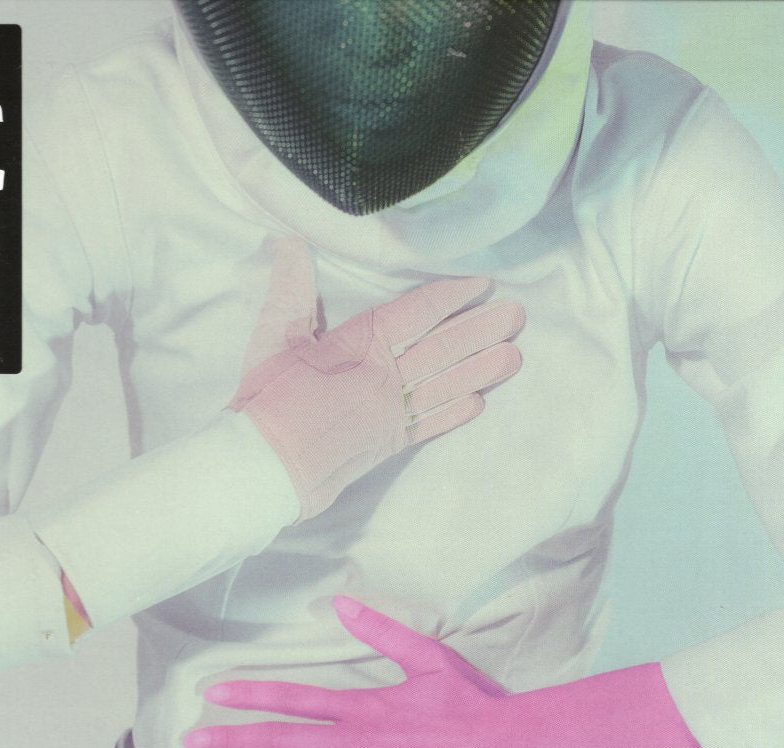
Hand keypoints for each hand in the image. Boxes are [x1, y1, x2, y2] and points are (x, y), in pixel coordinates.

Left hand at [185, 596, 527, 747]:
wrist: (506, 747)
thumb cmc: (470, 702)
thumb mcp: (427, 655)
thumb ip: (380, 632)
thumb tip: (340, 606)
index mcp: (362, 704)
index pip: (293, 697)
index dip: (250, 695)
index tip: (212, 694)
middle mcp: (353, 741)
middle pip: (281, 739)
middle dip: (233, 739)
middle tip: (192, 742)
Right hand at [231, 237, 523, 519]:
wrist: (266, 467)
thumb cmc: (267, 401)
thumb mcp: (273, 337)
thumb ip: (290, 290)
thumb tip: (288, 244)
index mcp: (360, 345)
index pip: (417, 312)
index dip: (452, 296)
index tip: (481, 285)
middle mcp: (385, 378)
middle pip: (444, 348)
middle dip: (482, 330)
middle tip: (517, 316)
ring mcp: (391, 414)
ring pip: (446, 385)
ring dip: (482, 370)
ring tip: (514, 356)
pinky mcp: (388, 445)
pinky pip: (431, 426)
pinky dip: (456, 414)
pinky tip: (479, 403)